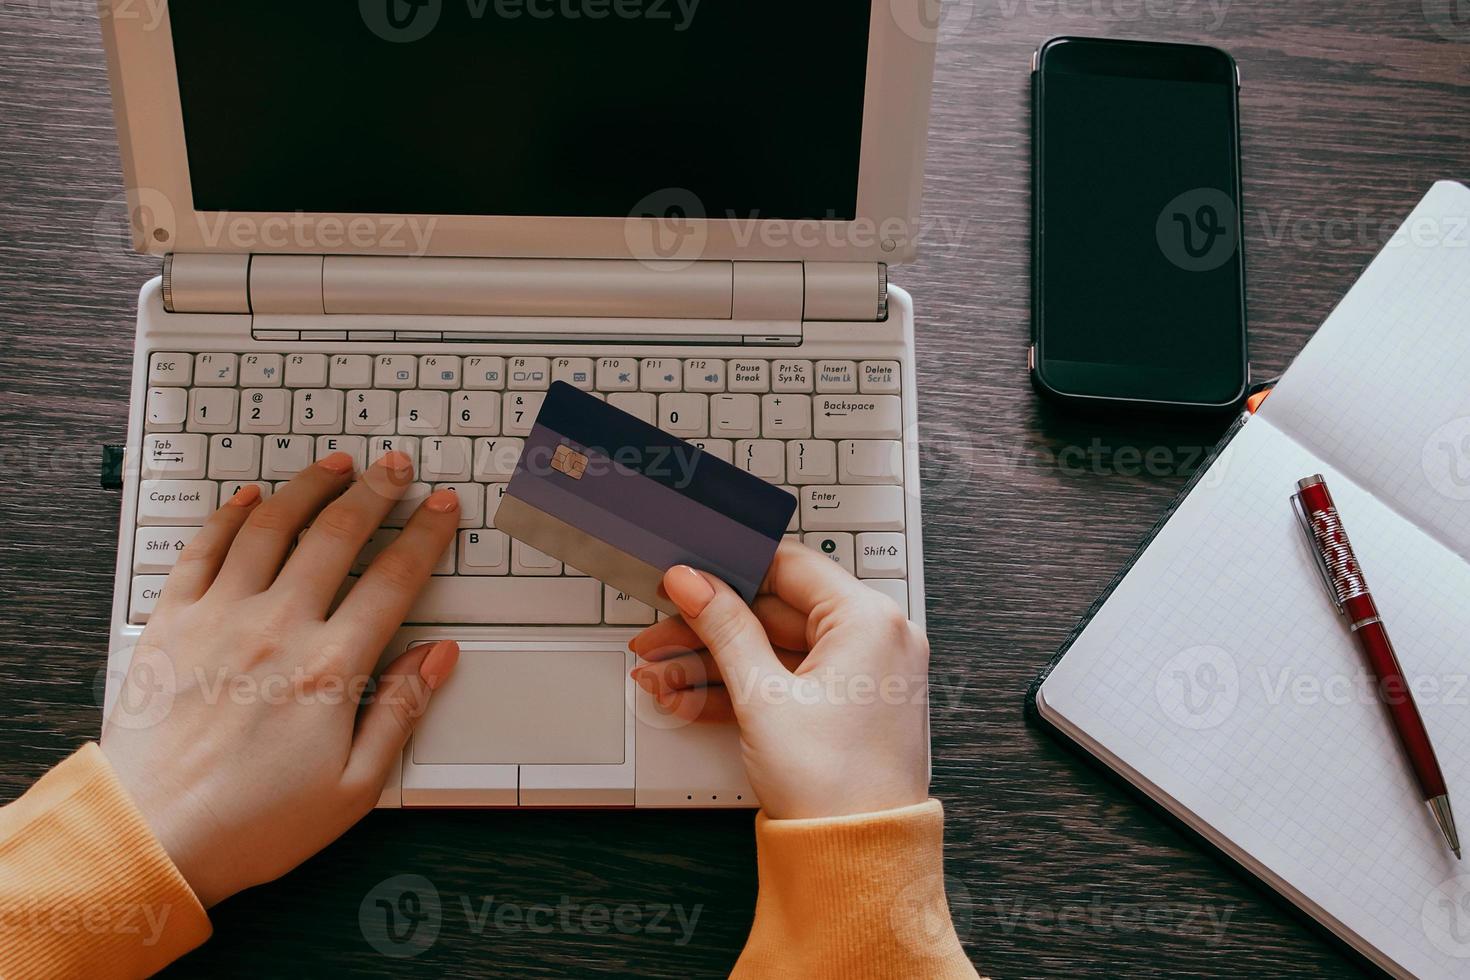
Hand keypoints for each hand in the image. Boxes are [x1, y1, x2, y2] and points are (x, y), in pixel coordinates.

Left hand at [102, 452, 460, 906]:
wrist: (152, 838)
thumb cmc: (254, 823)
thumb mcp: (355, 787)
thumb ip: (402, 712)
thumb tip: (440, 657)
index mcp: (329, 669)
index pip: (393, 580)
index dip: (426, 534)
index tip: (443, 506)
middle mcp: (277, 629)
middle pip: (337, 536)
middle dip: (375, 492)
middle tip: (395, 467)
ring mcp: (220, 619)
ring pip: (271, 528)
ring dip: (309, 487)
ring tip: (335, 464)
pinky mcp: (173, 624)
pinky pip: (203, 550)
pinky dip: (229, 515)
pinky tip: (249, 497)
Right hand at [629, 543, 929, 819]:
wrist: (857, 861)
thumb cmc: (834, 787)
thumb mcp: (762, 696)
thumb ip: (724, 628)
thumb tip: (694, 583)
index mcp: (869, 620)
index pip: (789, 567)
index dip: (729, 572)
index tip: (686, 580)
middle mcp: (876, 639)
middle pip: (776, 613)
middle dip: (709, 632)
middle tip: (659, 639)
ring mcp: (863, 676)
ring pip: (775, 651)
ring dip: (714, 665)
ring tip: (661, 677)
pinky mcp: (848, 707)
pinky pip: (788, 681)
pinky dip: (743, 689)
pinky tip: (689, 698)